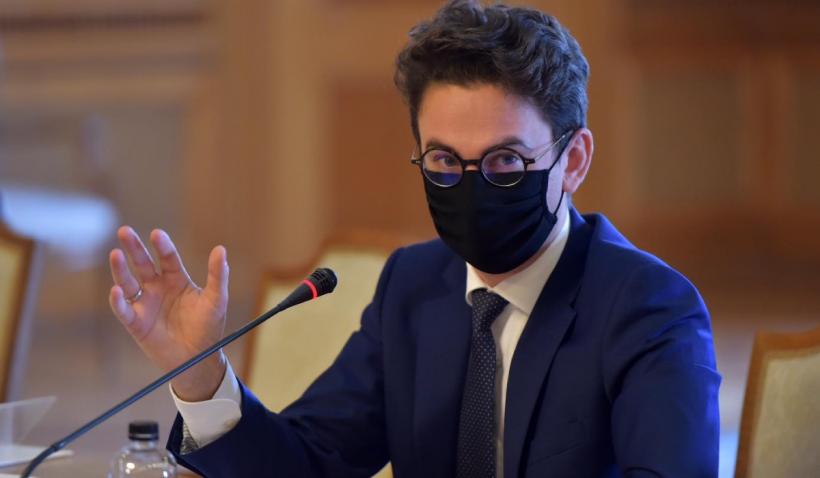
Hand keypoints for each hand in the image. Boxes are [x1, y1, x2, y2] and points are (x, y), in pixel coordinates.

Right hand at [108, 226, 228, 401]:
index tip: (157, 234)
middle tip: (125, 231)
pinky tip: (115, 290)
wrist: (198, 359)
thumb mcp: (216, 299)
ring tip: (115, 254)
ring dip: (120, 269)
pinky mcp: (136, 323)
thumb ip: (217, 275)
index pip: (167, 258)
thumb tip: (221, 249)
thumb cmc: (208, 327)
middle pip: (143, 264)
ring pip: (128, 282)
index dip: (162, 246)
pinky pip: (123, 310)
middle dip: (134, 248)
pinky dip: (118, 301)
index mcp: (176, 279)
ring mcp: (145, 304)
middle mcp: (157, 288)